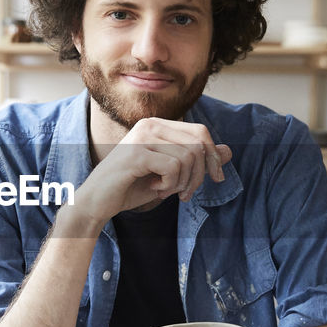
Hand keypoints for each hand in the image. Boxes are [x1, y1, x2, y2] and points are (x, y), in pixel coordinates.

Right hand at [72, 118, 231, 225]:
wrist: (98, 202)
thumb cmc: (132, 187)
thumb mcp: (171, 175)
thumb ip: (197, 161)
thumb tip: (228, 151)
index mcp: (158, 125)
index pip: (200, 132)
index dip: (213, 156)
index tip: (216, 179)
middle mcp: (150, 124)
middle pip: (197, 144)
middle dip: (199, 174)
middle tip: (185, 194)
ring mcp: (142, 136)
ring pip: (188, 157)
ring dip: (183, 182)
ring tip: (167, 191)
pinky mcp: (137, 153)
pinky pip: (173, 167)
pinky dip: (170, 185)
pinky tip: (155, 188)